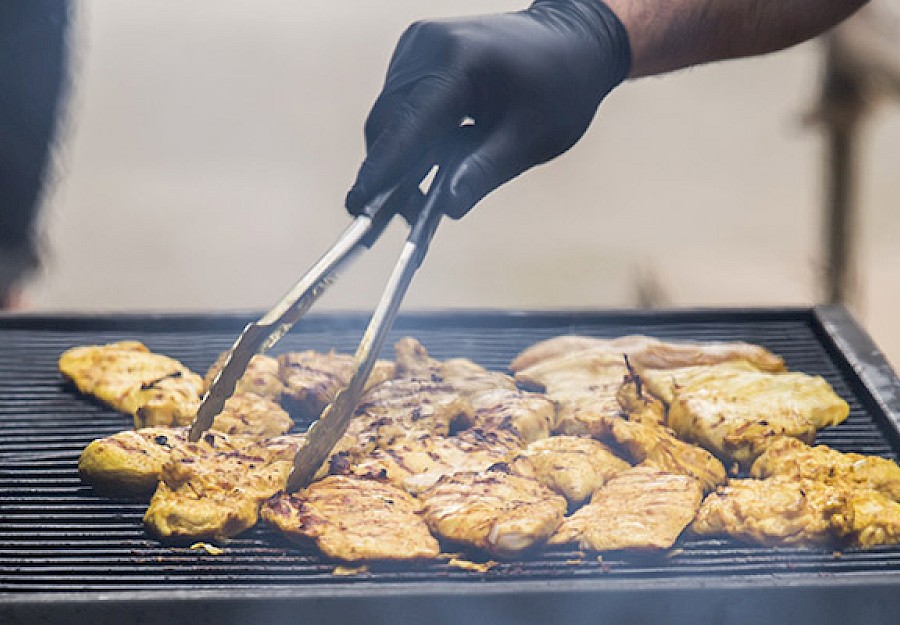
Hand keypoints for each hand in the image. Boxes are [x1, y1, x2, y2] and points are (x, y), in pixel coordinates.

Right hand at [345, 0, 630, 219]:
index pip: (409, 123)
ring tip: (416, 200)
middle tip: (403, 218)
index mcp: (460, 62)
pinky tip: (427, 164)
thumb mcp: (530, 138)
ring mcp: (418, 45)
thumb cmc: (561, 88)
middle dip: (389, 172)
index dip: (383, 168)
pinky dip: (406, 136)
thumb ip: (484, 171)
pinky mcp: (416, 53)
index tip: (359, 205)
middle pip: (389, 120)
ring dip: (397, 157)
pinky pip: (399, 104)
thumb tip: (446, 207)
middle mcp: (428, 46)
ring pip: (389, 115)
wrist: (570, 40)